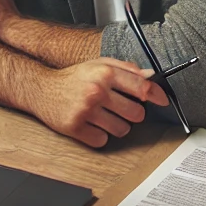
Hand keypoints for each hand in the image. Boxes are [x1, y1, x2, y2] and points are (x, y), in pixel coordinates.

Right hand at [35, 58, 168, 147]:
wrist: (42, 89)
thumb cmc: (74, 77)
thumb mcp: (99, 65)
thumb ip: (125, 68)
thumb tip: (149, 76)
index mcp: (105, 73)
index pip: (141, 87)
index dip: (156, 95)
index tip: (163, 100)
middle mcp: (97, 91)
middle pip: (135, 113)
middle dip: (133, 113)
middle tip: (121, 108)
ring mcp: (86, 111)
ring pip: (121, 130)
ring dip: (117, 126)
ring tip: (104, 116)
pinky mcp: (76, 128)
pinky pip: (102, 140)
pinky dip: (99, 135)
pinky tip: (92, 124)